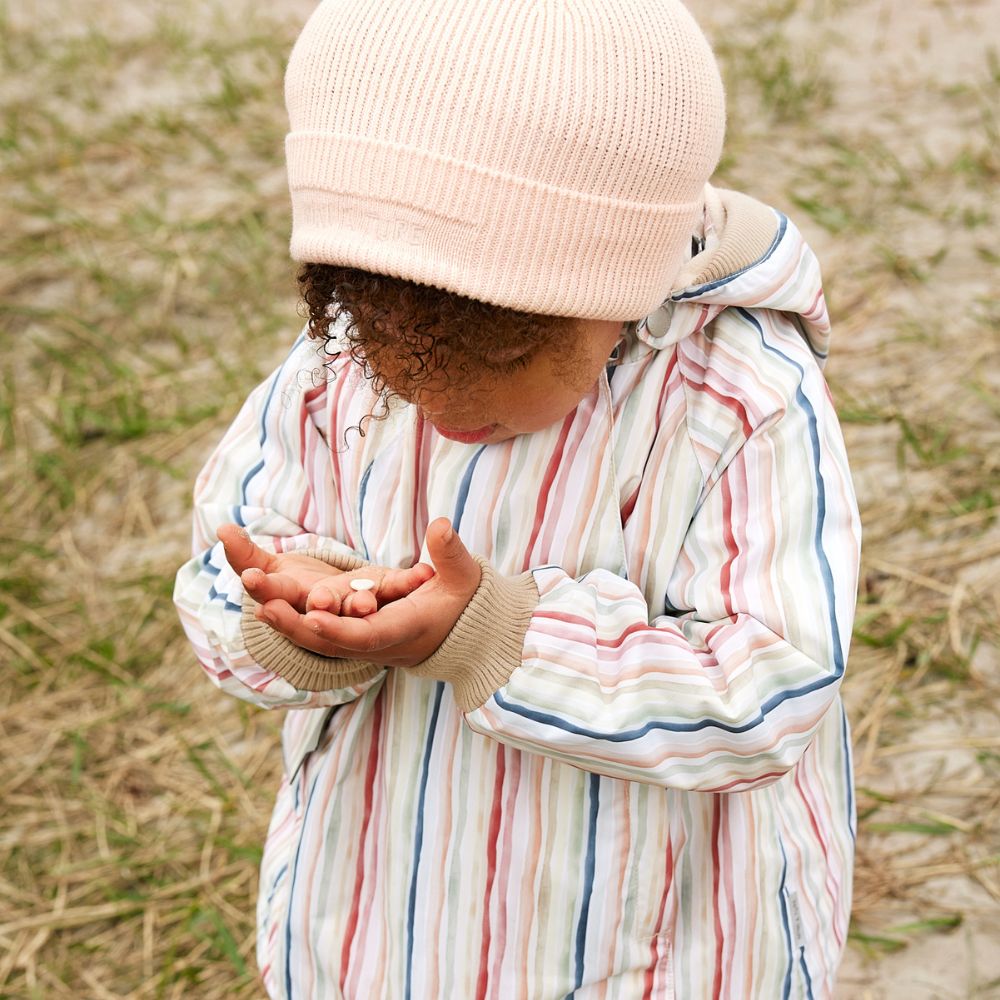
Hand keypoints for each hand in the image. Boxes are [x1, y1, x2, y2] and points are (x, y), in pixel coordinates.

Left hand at [249, 518, 481, 666]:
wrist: (467, 638)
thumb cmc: (467, 603)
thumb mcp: (463, 577)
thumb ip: (451, 554)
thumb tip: (441, 525)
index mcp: (406, 630)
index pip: (367, 635)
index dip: (338, 628)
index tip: (310, 615)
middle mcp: (381, 645)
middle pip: (333, 643)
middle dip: (298, 627)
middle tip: (264, 606)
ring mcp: (367, 647)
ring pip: (321, 642)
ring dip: (289, 625)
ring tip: (257, 603)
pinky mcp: (358, 641)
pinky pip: (322, 637)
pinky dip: (296, 624)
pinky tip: (268, 607)